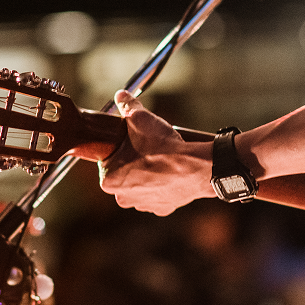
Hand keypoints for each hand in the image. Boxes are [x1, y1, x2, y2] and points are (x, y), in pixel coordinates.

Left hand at [98, 90, 214, 214]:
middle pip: (124, 174)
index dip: (120, 148)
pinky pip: (158, 193)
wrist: (195, 167)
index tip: (131, 141)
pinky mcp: (162, 208)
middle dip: (133, 161)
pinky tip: (170, 172)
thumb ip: (127, 106)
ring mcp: (143, 205)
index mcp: (109, 180)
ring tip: (160, 158)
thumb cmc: (163, 147)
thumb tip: (121, 96)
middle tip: (147, 148)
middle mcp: (122, 197)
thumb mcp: (140, 119)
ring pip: (141, 185)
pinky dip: (163, 184)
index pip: (108, 160)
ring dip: (148, 174)